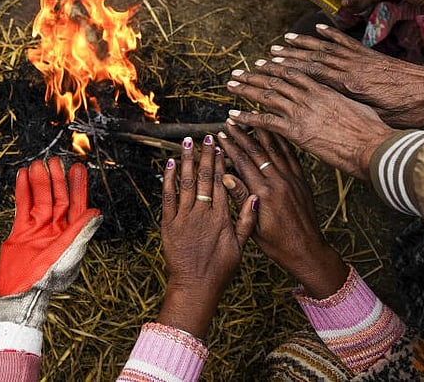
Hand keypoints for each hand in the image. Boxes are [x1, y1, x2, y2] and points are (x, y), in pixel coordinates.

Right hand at [0, 157, 101, 297]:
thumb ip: (80, 231)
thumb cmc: (48, 278)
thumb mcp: (68, 253)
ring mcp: (38, 228)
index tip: (78, 168)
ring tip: (38, 164)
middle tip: (55, 161)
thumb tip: (96, 212)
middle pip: (58, 197)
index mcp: (71, 233)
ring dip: (40, 181)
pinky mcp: (21, 231)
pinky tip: (23, 176)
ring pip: (40, 198)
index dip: (78, 186)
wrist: (22, 294)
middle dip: (57, 180)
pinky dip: (23, 191)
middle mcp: (56, 228)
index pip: (77, 204)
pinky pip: (23, 206)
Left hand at [157, 135, 256, 337]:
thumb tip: (256, 197)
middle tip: (205, 137)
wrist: (195, 286)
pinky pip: (167, 197)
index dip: (220, 162)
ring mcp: (183, 218)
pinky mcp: (168, 224)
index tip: (220, 146)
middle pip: (203, 177)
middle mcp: (202, 213)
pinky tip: (170, 164)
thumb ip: (247, 220)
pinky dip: (168, 179)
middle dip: (204, 155)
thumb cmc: (220, 269)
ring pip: (185, 182)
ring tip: (187, 142)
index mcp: (221, 217)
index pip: (220, 182)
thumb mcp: (241, 246)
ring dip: (186, 160)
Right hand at [217, 126, 348, 297]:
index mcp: (263, 194)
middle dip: (242, 134)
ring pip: (275, 149)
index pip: (243, 163)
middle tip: (231, 120)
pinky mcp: (302, 181)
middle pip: (257, 152)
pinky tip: (276, 133)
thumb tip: (225, 176)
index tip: (220, 134)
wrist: (306, 250)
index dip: (230, 147)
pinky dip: (282, 142)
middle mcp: (278, 183)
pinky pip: (292, 156)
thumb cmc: (276, 244)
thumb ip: (240, 198)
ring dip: (262, 132)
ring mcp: (292, 180)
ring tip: (252, 117)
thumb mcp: (252, 226)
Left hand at [225, 63, 396, 178]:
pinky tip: (233, 115)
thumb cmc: (371, 129)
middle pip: (276, 80)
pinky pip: (265, 122)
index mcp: (324, 89)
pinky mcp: (296, 131)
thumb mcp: (358, 108)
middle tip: (238, 73)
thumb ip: (342, 103)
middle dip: (255, 75)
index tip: (264, 63)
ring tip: (231, 85)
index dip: (276, 67)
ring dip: (246, 89)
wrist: (372, 144)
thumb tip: (341, 104)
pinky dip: (247, 117)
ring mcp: (301, 112)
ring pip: (267, 96)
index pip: (294, 73)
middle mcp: (309, 96)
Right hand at [267, 27, 423, 126]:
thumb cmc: (413, 112)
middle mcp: (354, 69)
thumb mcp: (381, 116)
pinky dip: (330, 36)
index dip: (289, 73)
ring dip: (302, 45)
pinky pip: (346, 44)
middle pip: (312, 62)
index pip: (313, 76)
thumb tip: (332, 107)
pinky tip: (317, 30)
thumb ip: (355, 108)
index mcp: (354, 85)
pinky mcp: (372, 57)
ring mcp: (363, 61)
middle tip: (264, 57)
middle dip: (286, 60)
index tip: (269, 71)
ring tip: (282, 41)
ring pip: (326, 50)